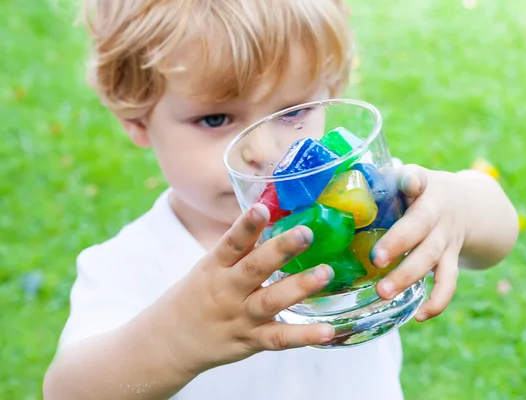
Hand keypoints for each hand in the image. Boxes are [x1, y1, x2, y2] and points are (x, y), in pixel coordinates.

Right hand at [158, 204, 333, 375]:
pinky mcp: (251, 341)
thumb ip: (240, 248)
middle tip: (306, 233)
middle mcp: (227, 291)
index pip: (231, 243)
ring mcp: (240, 317)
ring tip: (325, 273)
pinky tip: (327, 330)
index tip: (262, 209)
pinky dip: (303, 336)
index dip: (246, 225)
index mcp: (215, 267)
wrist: (171, 341)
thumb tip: (272, 213)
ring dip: (299, 287)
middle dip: (281, 250)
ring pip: (270, 302)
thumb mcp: (211, 267)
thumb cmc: (199, 294)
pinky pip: (279, 338)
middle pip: (254, 269)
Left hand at [371, 164, 467, 321]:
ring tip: (383, 293)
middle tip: (374, 260)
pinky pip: (449, 282)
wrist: (468, 205)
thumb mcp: (405, 179)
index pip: (418, 178)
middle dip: (398, 243)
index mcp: (422, 185)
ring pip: (432, 257)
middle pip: (421, 226)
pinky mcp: (452, 258)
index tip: (409, 182)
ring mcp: (447, 236)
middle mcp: (437, 210)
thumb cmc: (419, 194)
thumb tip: (328, 192)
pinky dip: (437, 302)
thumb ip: (376, 184)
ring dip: (408, 276)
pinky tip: (419, 316)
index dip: (413, 180)